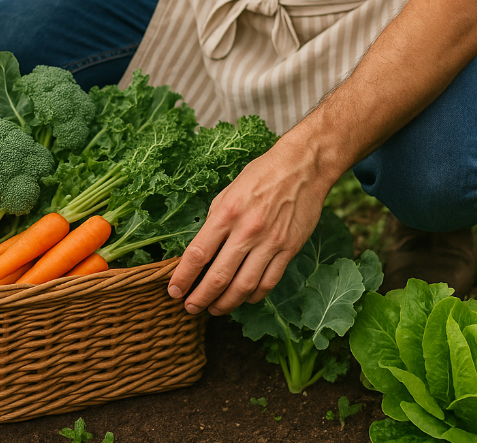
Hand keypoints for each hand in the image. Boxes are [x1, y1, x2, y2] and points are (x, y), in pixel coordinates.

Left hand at [166, 135, 336, 315]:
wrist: (302, 167)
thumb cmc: (261, 175)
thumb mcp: (228, 192)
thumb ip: (215, 221)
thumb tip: (202, 250)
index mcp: (226, 213)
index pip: (198, 254)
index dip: (183, 277)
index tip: (174, 291)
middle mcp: (247, 230)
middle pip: (219, 277)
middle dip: (200, 298)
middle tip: (191, 307)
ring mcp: (270, 242)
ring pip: (244, 286)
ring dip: (226, 303)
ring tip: (214, 309)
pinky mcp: (289, 249)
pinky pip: (269, 282)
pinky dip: (254, 295)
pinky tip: (244, 298)